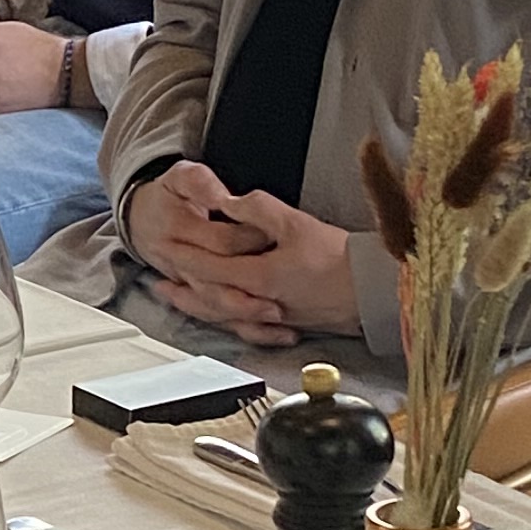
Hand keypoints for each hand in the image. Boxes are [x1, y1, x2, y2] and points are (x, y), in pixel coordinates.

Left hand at [123, 163, 356, 343]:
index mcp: (259, 277)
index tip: (164, 247)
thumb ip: (257, 210)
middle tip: (158, 280)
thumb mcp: (296, 224)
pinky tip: (219, 316)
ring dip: (196, 306)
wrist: (372, 291)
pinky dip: (224, 321)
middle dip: (181, 289)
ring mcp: (271, 319)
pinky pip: (243, 327)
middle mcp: (259, 304)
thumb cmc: (338, 259)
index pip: (208, 268)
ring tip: (178, 298)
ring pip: (223, 317)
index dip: (184, 257)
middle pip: (208, 300)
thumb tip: (227, 202)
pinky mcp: (284, 325)